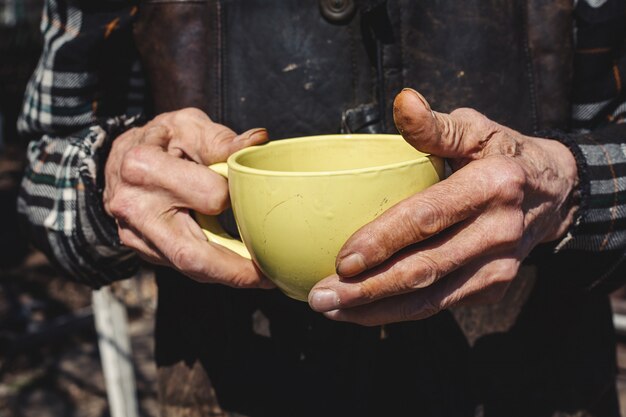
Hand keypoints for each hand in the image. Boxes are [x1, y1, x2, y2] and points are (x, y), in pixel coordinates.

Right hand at [104, 108, 273, 287]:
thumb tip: (258, 141)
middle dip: (235, 271)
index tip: (246, 191)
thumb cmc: (160, 139)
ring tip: (260, 275)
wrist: (120, 157)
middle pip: (191, 254)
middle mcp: (134, 207)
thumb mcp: (189, 126)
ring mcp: (135, 234)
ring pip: (188, 267)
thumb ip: (222, 140)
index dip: (234, 194)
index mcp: (144, 167)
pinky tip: (234, 265)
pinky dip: (211, 267)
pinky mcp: (142, 249)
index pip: (209, 196)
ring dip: (227, 274)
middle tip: (269, 275)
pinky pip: (182, 265)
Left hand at [309, 89, 578, 324]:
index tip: (341, 261)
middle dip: (368, 289)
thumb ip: (436, 125)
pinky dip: (399, 311)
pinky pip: (440, 304)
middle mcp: (498, 231)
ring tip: (332, 310)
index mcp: (492, 185)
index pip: (428, 218)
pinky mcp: (494, 285)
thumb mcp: (476, 128)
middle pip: (425, 268)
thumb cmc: (502, 154)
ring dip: (377, 310)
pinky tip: (365, 310)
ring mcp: (499, 265)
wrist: (555, 192)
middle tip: (321, 298)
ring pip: (430, 298)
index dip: (382, 241)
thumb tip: (402, 101)